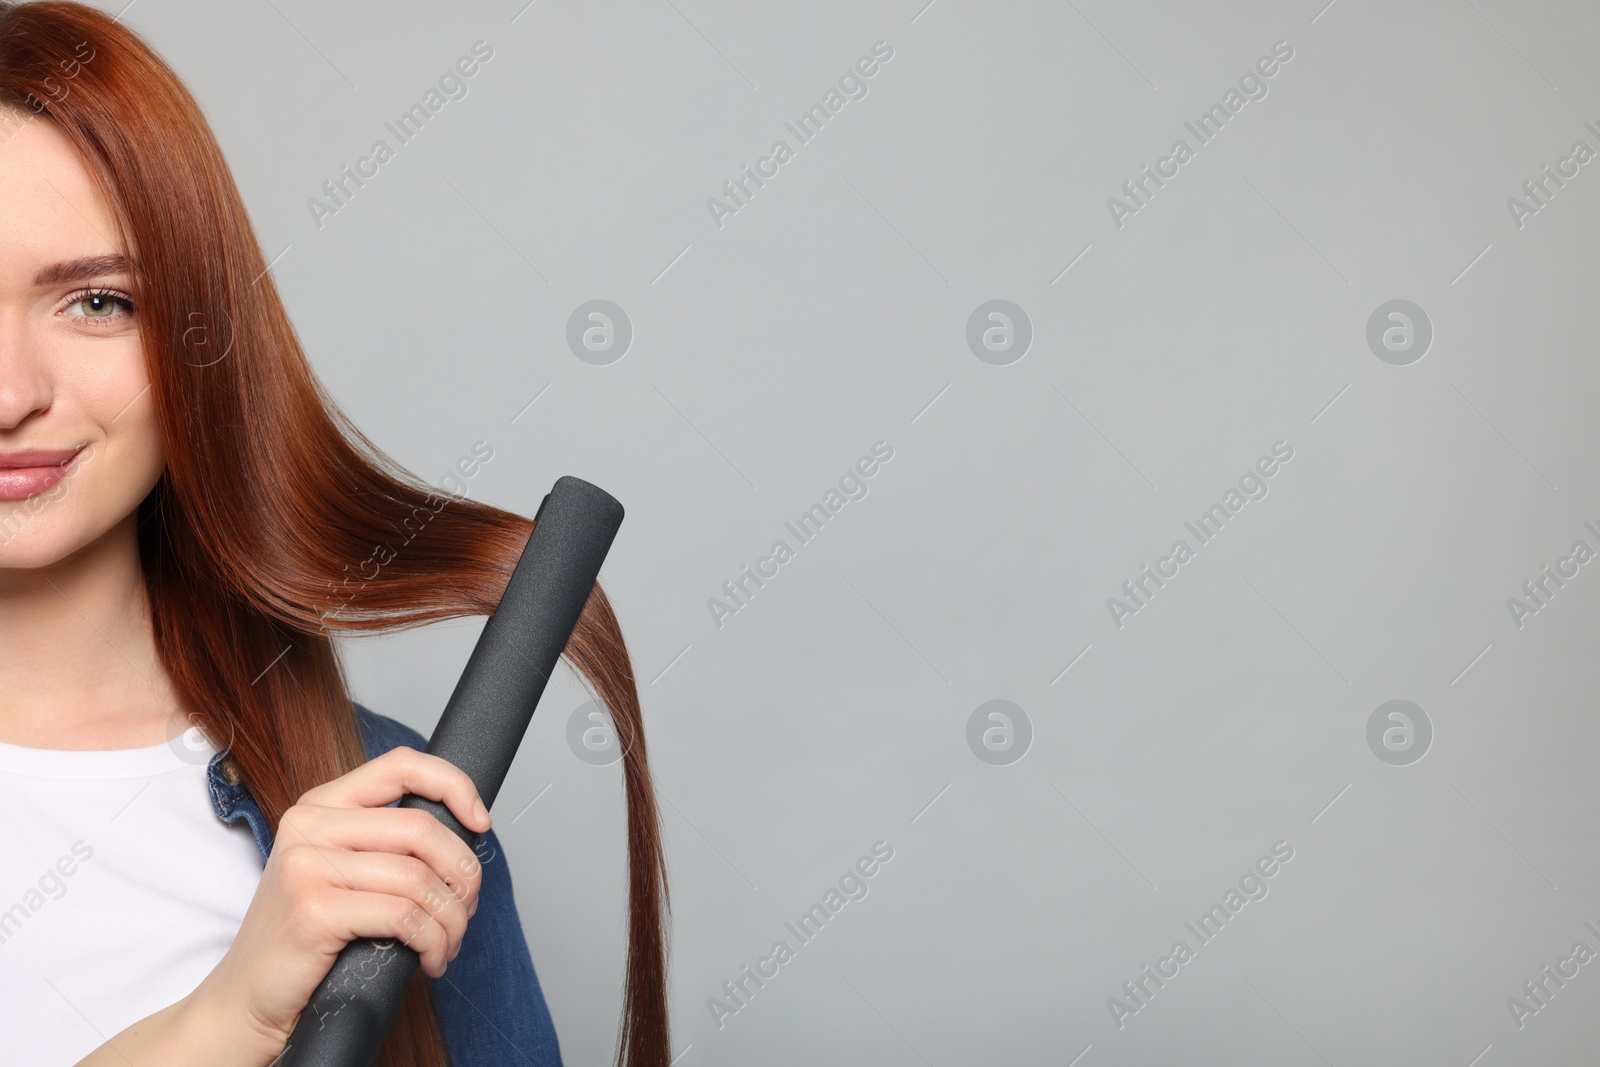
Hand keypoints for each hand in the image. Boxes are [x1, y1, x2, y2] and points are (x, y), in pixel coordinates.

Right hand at [186, 746, 491, 1059]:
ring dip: (451, 919)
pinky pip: (404, 916)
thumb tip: (464, 836)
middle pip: (422, 828)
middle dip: (463, 873)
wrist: (245, 1000)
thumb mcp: (340, 873)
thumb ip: (385, 843)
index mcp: (320, 805)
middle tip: (466, 907)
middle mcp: (309, 825)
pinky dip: (432, 941)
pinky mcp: (313, 910)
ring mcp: (306, 865)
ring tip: (447, 942)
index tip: (480, 823)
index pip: (401, 765)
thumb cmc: (305, 939)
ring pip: (419, 878)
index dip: (454, 785)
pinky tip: (429, 959)